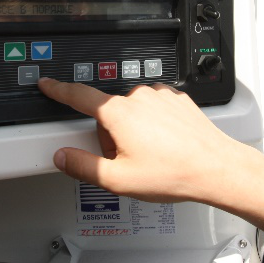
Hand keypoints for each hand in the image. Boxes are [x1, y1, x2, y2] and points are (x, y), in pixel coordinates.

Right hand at [37, 78, 263, 247]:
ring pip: (133, 110)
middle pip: (108, 112)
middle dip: (110, 134)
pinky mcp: (177, 99)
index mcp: (118, 113)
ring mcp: (160, 95)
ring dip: (133, 129)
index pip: (78, 96)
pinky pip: (154, 108)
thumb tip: (63, 157)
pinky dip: (154, 123)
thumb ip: (83, 166)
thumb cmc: (173, 173)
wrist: (216, 168)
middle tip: (127, 160)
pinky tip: (165, 144)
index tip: (47, 83)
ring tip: (152, 155)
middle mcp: (138, 97)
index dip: (58, 90)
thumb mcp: (118, 179)